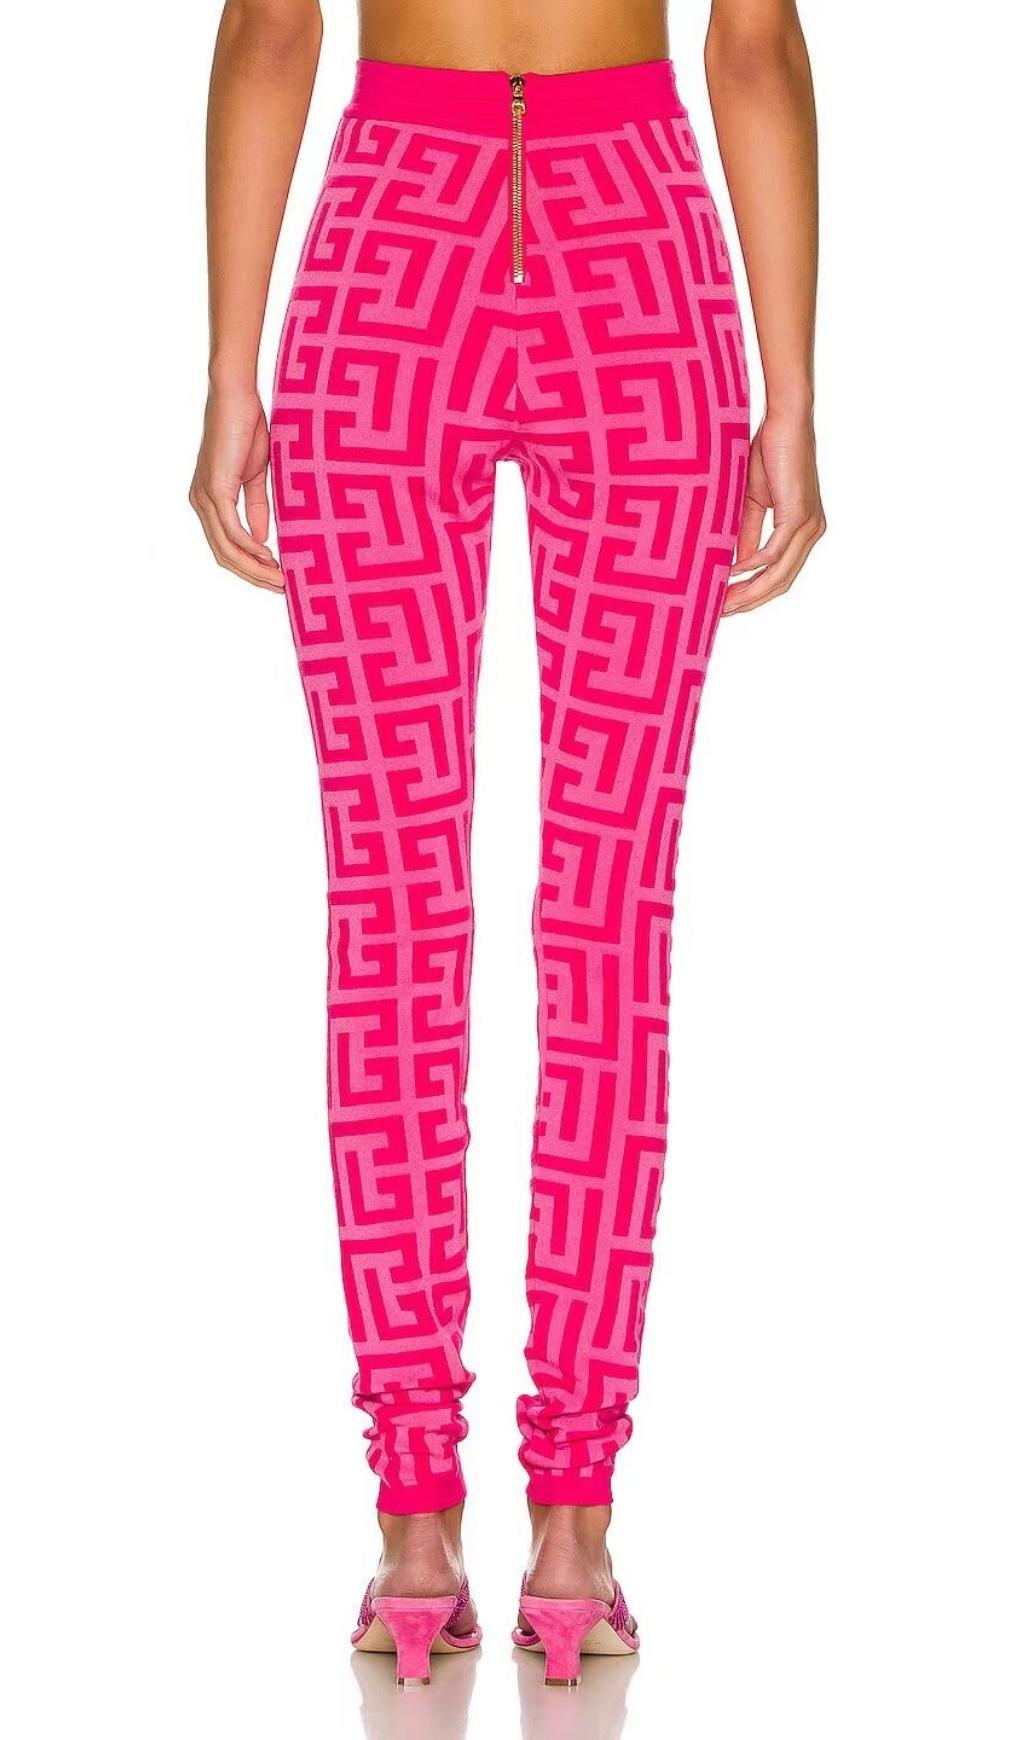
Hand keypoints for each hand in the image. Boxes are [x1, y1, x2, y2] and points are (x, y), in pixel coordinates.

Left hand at [189, 385, 283, 591]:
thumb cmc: (246, 428)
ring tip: (279, 578)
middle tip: (280, 588)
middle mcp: (201, 503)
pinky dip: (250, 547)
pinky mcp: (215, 489)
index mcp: (209, 500)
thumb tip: (262, 539)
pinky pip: (232, 531)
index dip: (249, 567)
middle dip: (252, 575)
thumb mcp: (254, 476)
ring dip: (253, 568)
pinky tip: (268, 555)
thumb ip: (256, 508)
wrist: (237, 396)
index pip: (225, 547)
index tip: (275, 578)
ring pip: (226, 549)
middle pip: (223, 555)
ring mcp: (205, 497)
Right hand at [723, 412, 825, 613]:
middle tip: (720, 614)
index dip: (754, 594)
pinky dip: (751, 567)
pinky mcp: (799, 516)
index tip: (727, 606)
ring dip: (749, 592)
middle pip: (781, 583)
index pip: (780, 575)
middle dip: (750, 601)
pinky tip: (730, 574)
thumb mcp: (754, 501)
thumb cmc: (769, 452)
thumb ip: (749, 533)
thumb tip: (737, 564)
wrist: (785, 420)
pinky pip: (773, 553)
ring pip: (779, 574)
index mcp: (804, 531)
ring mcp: (809, 526)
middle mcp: (812, 532)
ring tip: (722, 603)